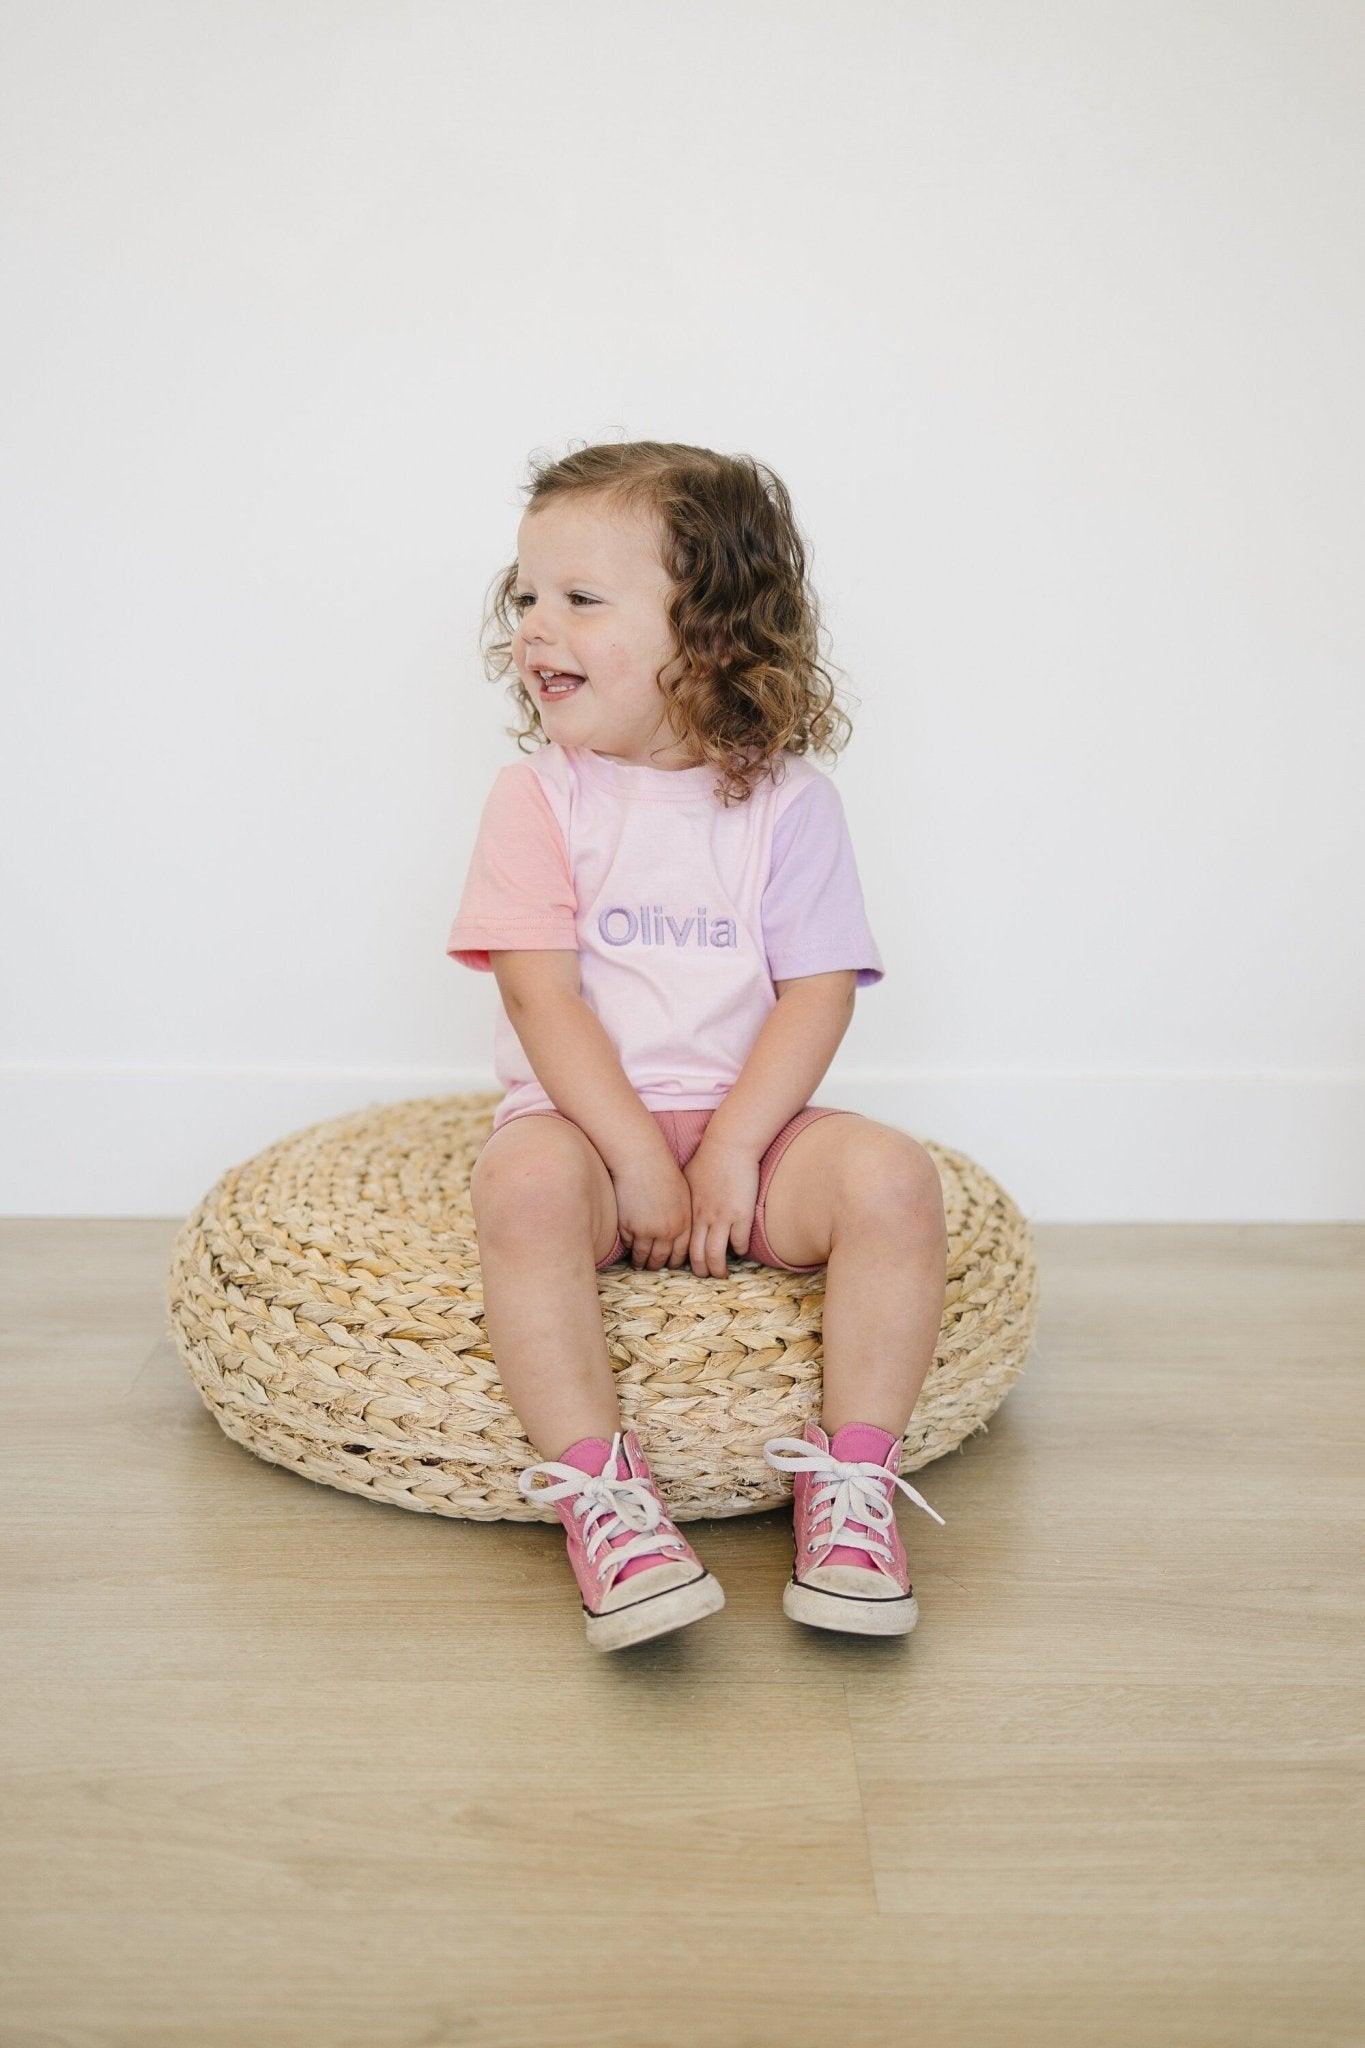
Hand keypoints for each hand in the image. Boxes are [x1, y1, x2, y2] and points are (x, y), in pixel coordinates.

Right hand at [610, 1149, 694, 1270]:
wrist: (641, 1160)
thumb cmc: (661, 1171)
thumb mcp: (682, 1193)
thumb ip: (683, 1215)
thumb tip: (680, 1229)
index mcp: (684, 1222)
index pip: (682, 1252)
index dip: (675, 1260)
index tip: (670, 1264)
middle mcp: (668, 1231)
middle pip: (663, 1259)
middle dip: (658, 1265)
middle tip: (653, 1269)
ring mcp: (648, 1231)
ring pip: (644, 1257)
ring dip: (641, 1263)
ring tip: (639, 1265)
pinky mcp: (629, 1228)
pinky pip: (629, 1245)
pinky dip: (628, 1249)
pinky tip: (628, 1250)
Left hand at [681, 1134, 760, 1276]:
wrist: (730, 1145)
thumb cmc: (709, 1158)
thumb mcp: (687, 1178)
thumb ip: (684, 1197)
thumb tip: (680, 1207)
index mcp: (688, 1210)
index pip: (681, 1243)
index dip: (682, 1258)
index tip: (687, 1264)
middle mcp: (702, 1218)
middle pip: (697, 1255)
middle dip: (700, 1271)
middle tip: (705, 1276)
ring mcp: (722, 1218)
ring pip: (716, 1256)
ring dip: (718, 1270)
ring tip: (722, 1275)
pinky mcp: (741, 1215)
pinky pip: (739, 1243)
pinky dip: (739, 1252)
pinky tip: (740, 1251)